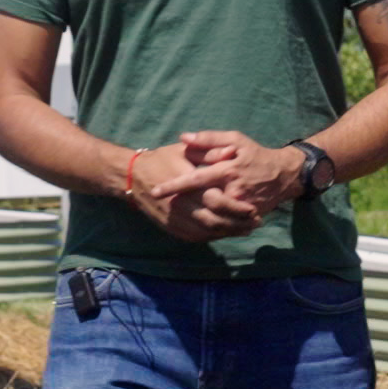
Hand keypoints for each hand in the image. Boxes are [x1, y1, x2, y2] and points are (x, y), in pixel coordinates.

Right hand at [122, 141, 252, 242]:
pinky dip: (215, 236)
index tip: (253, 208)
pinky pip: (198, 237)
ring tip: (247, 228)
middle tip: (255, 221)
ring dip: (229, 232)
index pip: (216, 200)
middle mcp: (182, 205)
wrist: (132, 177)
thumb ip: (209, 152)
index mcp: (187, 185)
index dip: (236, 208)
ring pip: (207, 232)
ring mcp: (176, 220)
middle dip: (237, 224)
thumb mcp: (184, 151)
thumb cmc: (161, 159)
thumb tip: (231, 152)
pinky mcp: (173, 228)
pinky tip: (227, 232)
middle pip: (215, 221)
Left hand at [174, 130, 310, 225]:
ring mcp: (241, 207)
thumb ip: (208, 138)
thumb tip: (183, 137)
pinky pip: (224, 224)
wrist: (284, 176)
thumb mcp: (235, 139)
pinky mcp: (246, 218)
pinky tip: (195, 221)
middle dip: (182, 204)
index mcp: (227, 169)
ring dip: (193, 216)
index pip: (196, 179)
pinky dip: (210, 223)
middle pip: (201, 201)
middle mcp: (233, 190)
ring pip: (212, 216)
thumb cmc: (255, 155)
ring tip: (176, 214)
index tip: (156, 191)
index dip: (175, 185)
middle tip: (163, 204)